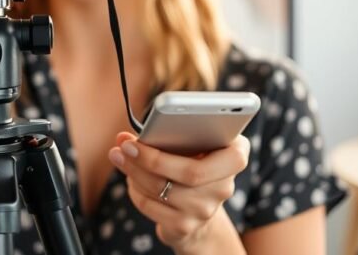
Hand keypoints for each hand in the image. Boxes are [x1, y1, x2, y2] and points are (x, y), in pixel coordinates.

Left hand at [108, 132, 249, 251]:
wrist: (196, 207)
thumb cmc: (189, 162)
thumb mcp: (187, 143)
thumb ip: (163, 133)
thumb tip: (122, 139)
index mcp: (235, 156)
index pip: (222, 149)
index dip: (188, 139)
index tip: (163, 129)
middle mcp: (226, 186)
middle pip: (189, 173)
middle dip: (151, 158)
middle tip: (125, 147)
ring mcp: (206, 209)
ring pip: (163, 189)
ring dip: (135, 172)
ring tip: (122, 158)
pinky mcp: (185, 226)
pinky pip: (151, 206)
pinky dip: (135, 190)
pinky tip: (132, 179)